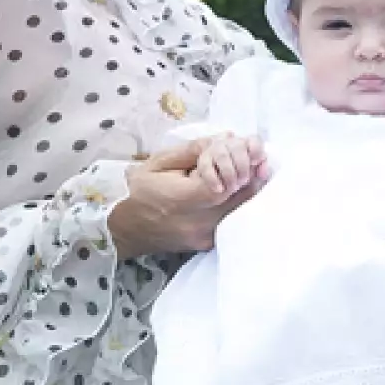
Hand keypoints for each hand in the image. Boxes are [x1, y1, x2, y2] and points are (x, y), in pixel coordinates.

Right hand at [108, 137, 267, 259]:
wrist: (125, 229)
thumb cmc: (138, 191)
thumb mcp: (158, 162)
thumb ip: (193, 150)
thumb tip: (225, 140)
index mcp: (180, 200)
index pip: (223, 186)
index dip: (239, 168)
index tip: (247, 152)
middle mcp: (196, 223)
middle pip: (238, 201)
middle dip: (252, 177)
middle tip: (260, 159)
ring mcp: (203, 237)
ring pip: (239, 213)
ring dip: (250, 190)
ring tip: (255, 171)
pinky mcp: (207, 244)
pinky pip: (230, 222)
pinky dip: (238, 204)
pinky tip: (239, 189)